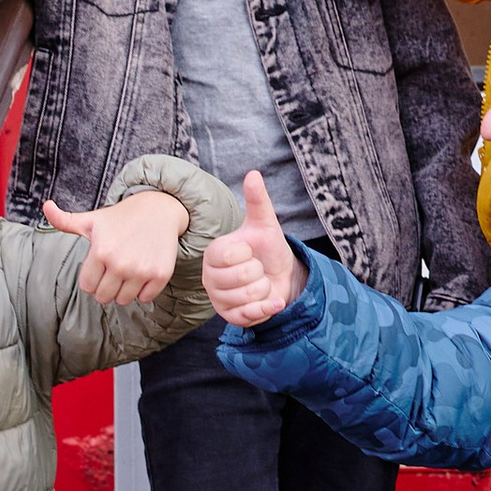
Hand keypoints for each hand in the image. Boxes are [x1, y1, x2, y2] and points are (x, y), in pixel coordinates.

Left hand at [47, 187, 186, 306]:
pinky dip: (143, 290)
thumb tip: (46, 206)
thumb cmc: (121, 217)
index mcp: (100, 252)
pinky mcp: (160, 275)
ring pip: (123, 300)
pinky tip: (143, 272)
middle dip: (105, 287)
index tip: (100, 266)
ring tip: (128, 270)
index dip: (92, 278)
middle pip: (103, 297)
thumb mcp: (92, 219)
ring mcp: (142, 270)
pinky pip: (145, 298)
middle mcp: (121, 263)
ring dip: (124, 290)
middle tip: (113, 269)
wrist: (159, 210)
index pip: (87, 287)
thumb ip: (64, 220)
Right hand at [202, 172, 303, 325]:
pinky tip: (272, 298)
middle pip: (243, 278)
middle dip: (260, 272)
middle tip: (257, 268)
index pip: (231, 256)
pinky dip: (267, 307)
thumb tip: (253, 173)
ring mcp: (219, 298)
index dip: (248, 253)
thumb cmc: (267, 247)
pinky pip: (250, 315)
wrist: (280, 274)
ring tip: (260, 281)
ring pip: (249, 296)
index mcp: (213, 253)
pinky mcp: (231, 317)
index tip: (249, 250)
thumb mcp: (265, 223)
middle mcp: (210, 277)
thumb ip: (258, 200)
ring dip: (264, 289)